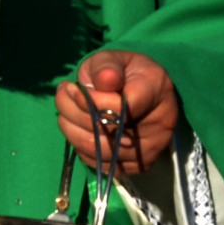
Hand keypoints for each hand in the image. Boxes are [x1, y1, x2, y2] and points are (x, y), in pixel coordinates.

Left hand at [55, 51, 177, 175]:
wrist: (139, 90)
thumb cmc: (122, 72)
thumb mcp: (112, 59)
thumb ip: (106, 67)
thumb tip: (105, 80)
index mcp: (156, 90)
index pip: (120, 107)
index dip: (90, 101)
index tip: (72, 87)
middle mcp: (161, 124)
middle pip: (107, 132)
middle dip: (74, 113)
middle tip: (63, 95)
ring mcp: (151, 149)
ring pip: (99, 151)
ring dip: (72, 131)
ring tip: (64, 111)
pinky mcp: (138, 166)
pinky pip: (100, 163)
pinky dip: (81, 147)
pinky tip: (77, 128)